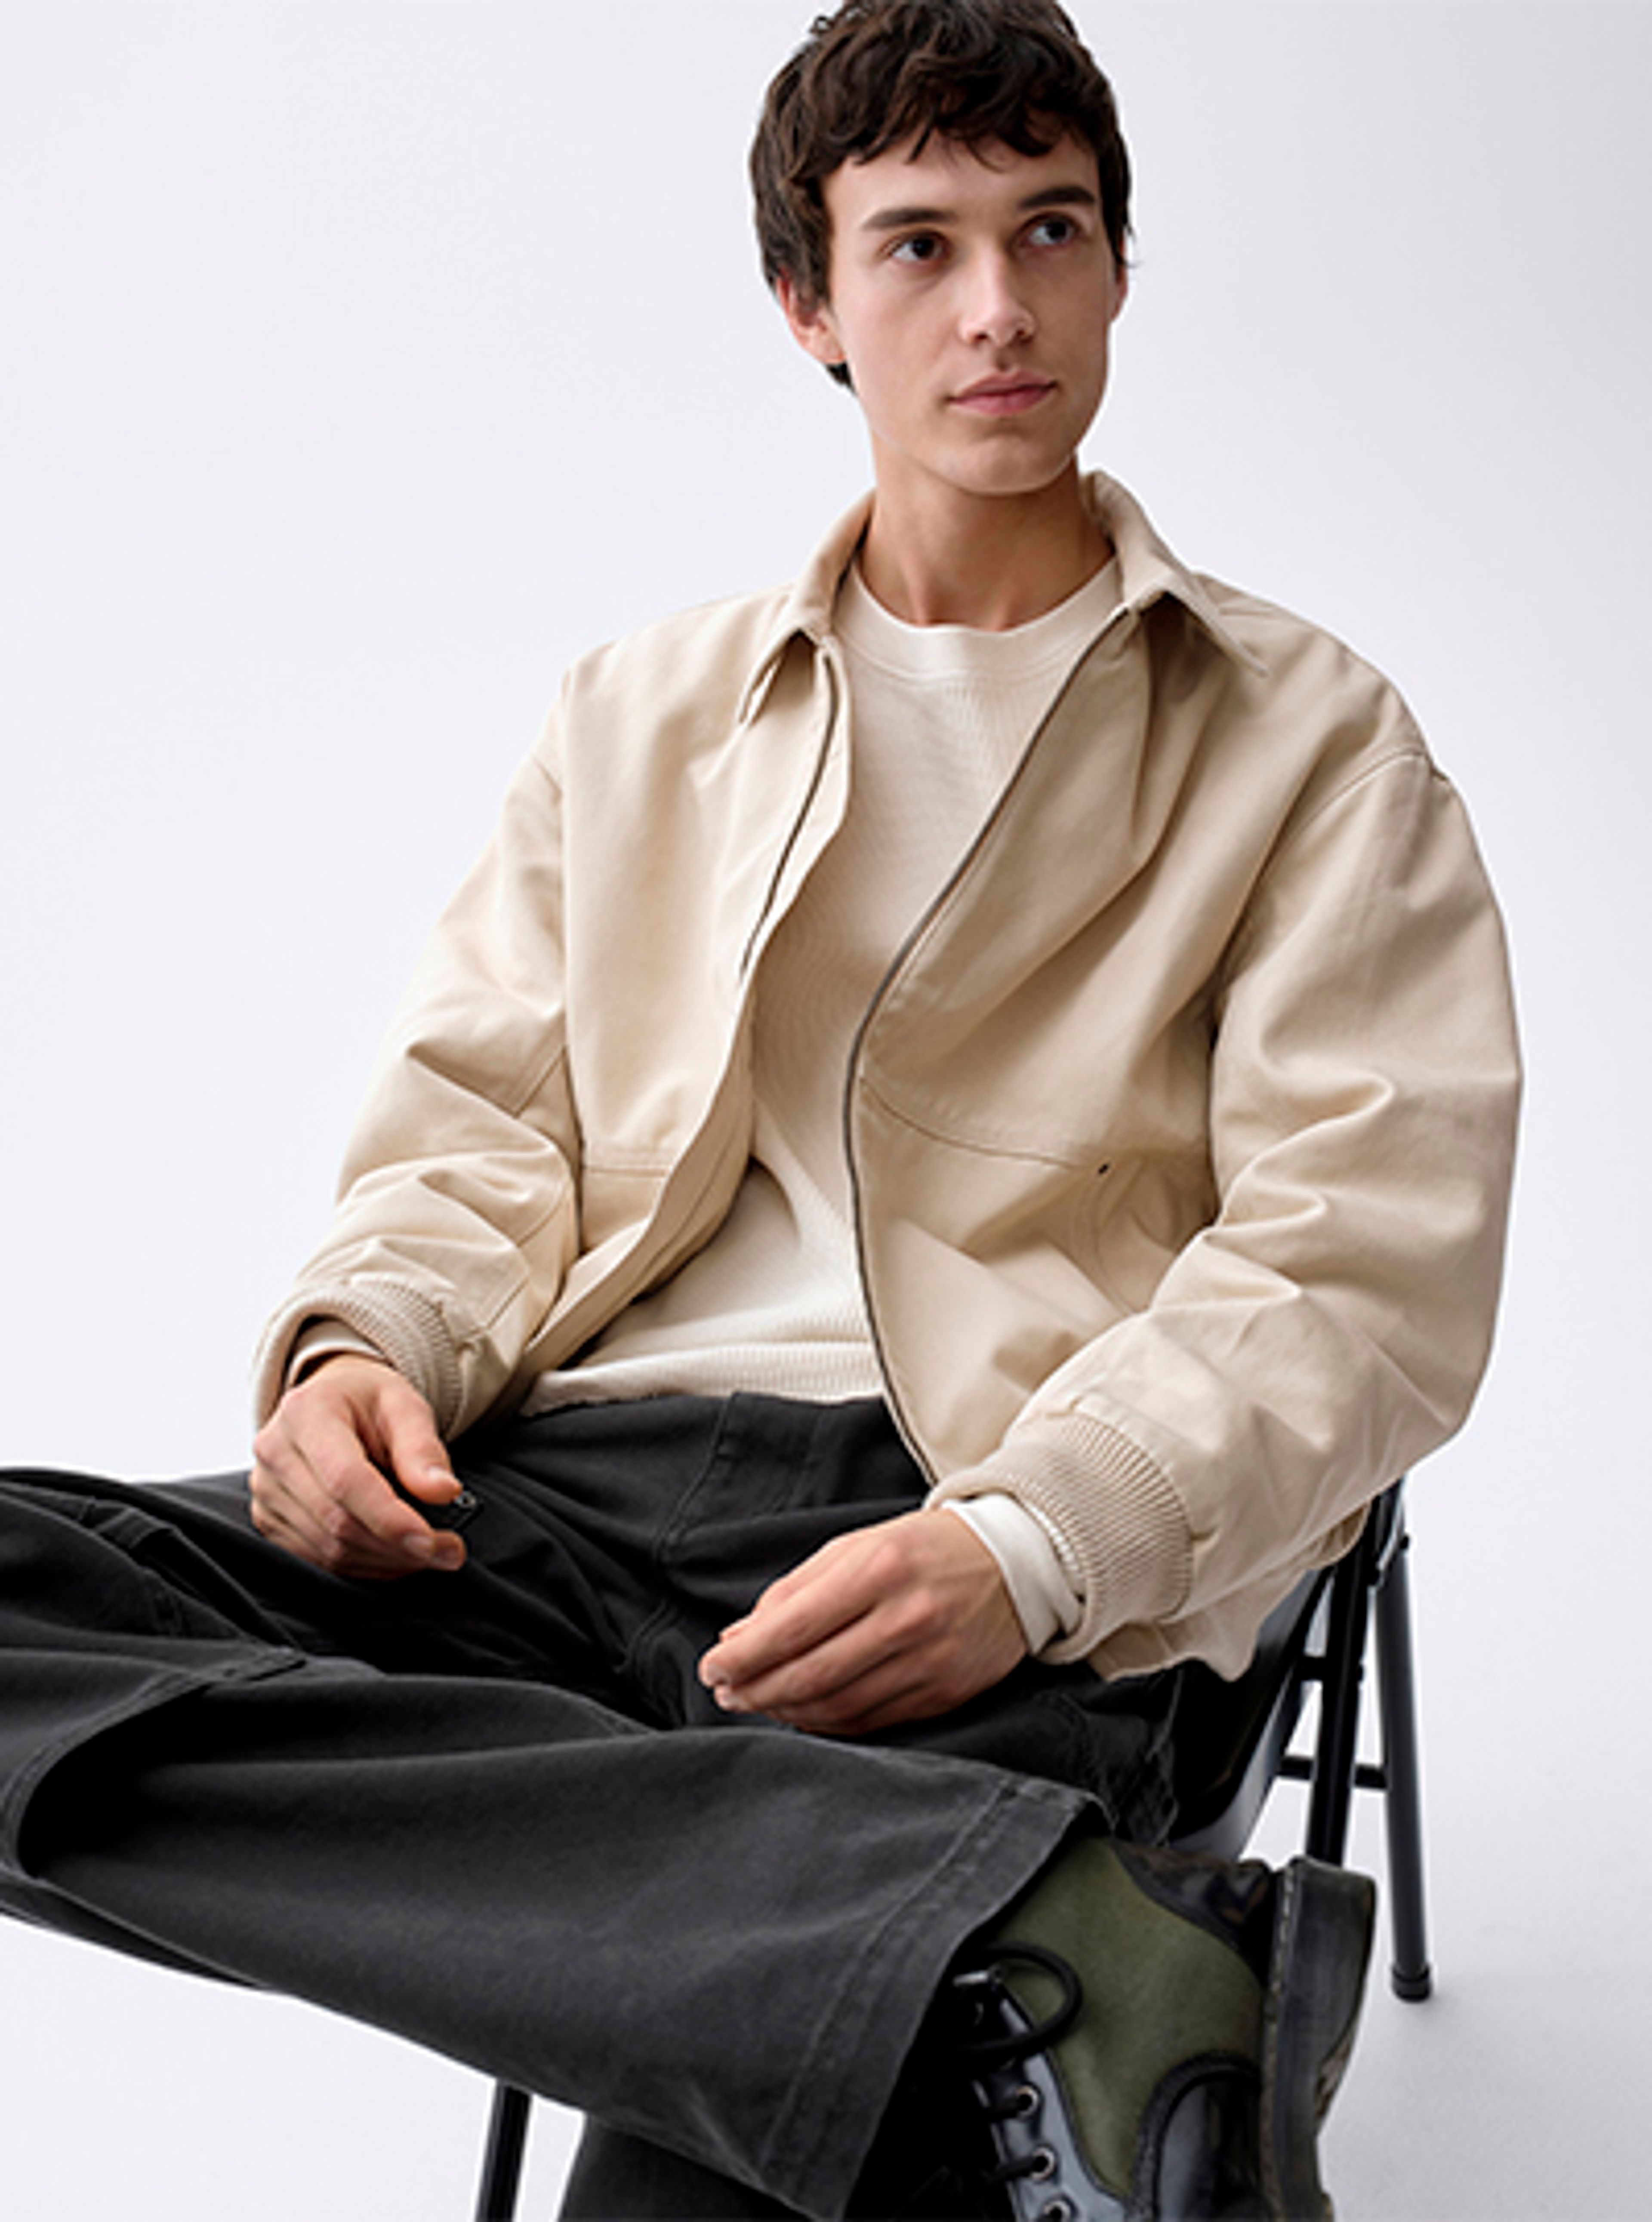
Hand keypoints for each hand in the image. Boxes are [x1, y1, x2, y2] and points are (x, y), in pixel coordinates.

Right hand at [250, 1353, 465, 1578]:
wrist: (334, 1405)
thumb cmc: (370, 1404)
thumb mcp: (405, 1407)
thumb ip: (423, 1449)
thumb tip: (444, 1491)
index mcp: (306, 1412)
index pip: (345, 1479)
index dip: (388, 1517)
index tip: (429, 1541)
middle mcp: (275, 1452)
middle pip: (336, 1520)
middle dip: (398, 1546)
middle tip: (449, 1552)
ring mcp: (265, 1491)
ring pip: (328, 1549)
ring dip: (386, 1562)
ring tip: (431, 1552)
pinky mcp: (269, 1522)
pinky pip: (317, 1561)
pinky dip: (364, 1567)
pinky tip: (395, 1555)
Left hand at [697, 1509, 1025, 1736]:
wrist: (1012, 1564)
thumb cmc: (920, 1550)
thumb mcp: (855, 1547)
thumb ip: (794, 1591)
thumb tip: (737, 1638)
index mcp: (879, 1568)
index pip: (794, 1626)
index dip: (744, 1655)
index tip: (711, 1667)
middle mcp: (907, 1617)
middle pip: (812, 1674)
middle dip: (756, 1690)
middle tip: (725, 1693)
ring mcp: (930, 1660)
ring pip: (839, 1705)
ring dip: (787, 1710)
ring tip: (758, 1702)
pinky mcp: (945, 1692)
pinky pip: (872, 1721)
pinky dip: (828, 1723)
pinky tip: (804, 1713)